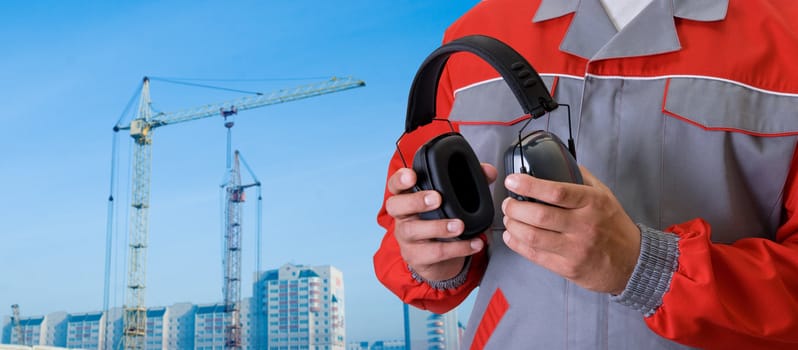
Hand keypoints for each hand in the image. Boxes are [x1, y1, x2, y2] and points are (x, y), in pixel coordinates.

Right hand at [385, 164, 496, 280]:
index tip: (412, 175)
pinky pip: (434, 252)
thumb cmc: (440, 221)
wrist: (436, 259)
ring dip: (438, 227)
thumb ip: (470, 182)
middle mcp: (402, 216)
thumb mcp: (451, 200)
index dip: (400, 179)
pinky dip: (458, 248)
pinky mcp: (417, 257)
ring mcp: (406, 237)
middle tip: (437, 199)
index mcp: (408, 197)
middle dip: (416, 200)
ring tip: (459, 225)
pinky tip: (474, 243)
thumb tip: (488, 171)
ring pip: (413, 230)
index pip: (395, 185)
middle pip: (396, 205)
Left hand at [501, 166, 640, 293]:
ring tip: (509, 218)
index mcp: (592, 203)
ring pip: (533, 237)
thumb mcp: (604, 195)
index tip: (512, 181)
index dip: (529, 185)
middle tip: (508, 203)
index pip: (556, 192)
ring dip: (513, 226)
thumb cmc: (614, 226)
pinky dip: (517, 244)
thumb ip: (580, 178)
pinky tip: (512, 236)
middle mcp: (584, 226)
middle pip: (539, 216)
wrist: (633, 262)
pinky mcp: (568, 268)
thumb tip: (557, 160)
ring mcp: (575, 249)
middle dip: (515, 208)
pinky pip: (535, 256)